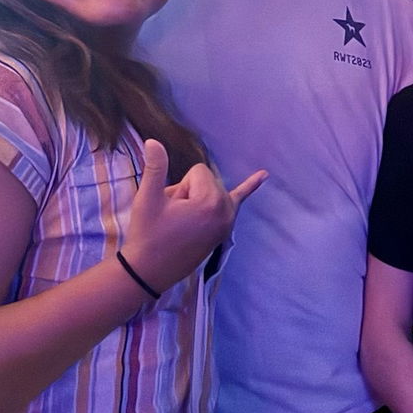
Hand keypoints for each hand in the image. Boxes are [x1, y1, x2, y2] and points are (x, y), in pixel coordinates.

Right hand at [119, 140, 266, 295]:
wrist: (149, 271)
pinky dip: (250, 187)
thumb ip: (155, 166)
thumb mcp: (148, 199)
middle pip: (206, 180)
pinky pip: (240, 201)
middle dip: (187, 192)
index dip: (179, 186)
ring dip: (197, 199)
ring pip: (210, 191)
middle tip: (172, 217)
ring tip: (182, 221)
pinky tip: (264, 175)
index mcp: (211, 201)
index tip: (170, 208)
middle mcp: (226, 210)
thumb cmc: (148, 234)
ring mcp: (228, 222)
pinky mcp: (224, 230)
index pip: (198, 171)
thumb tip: (153, 140)